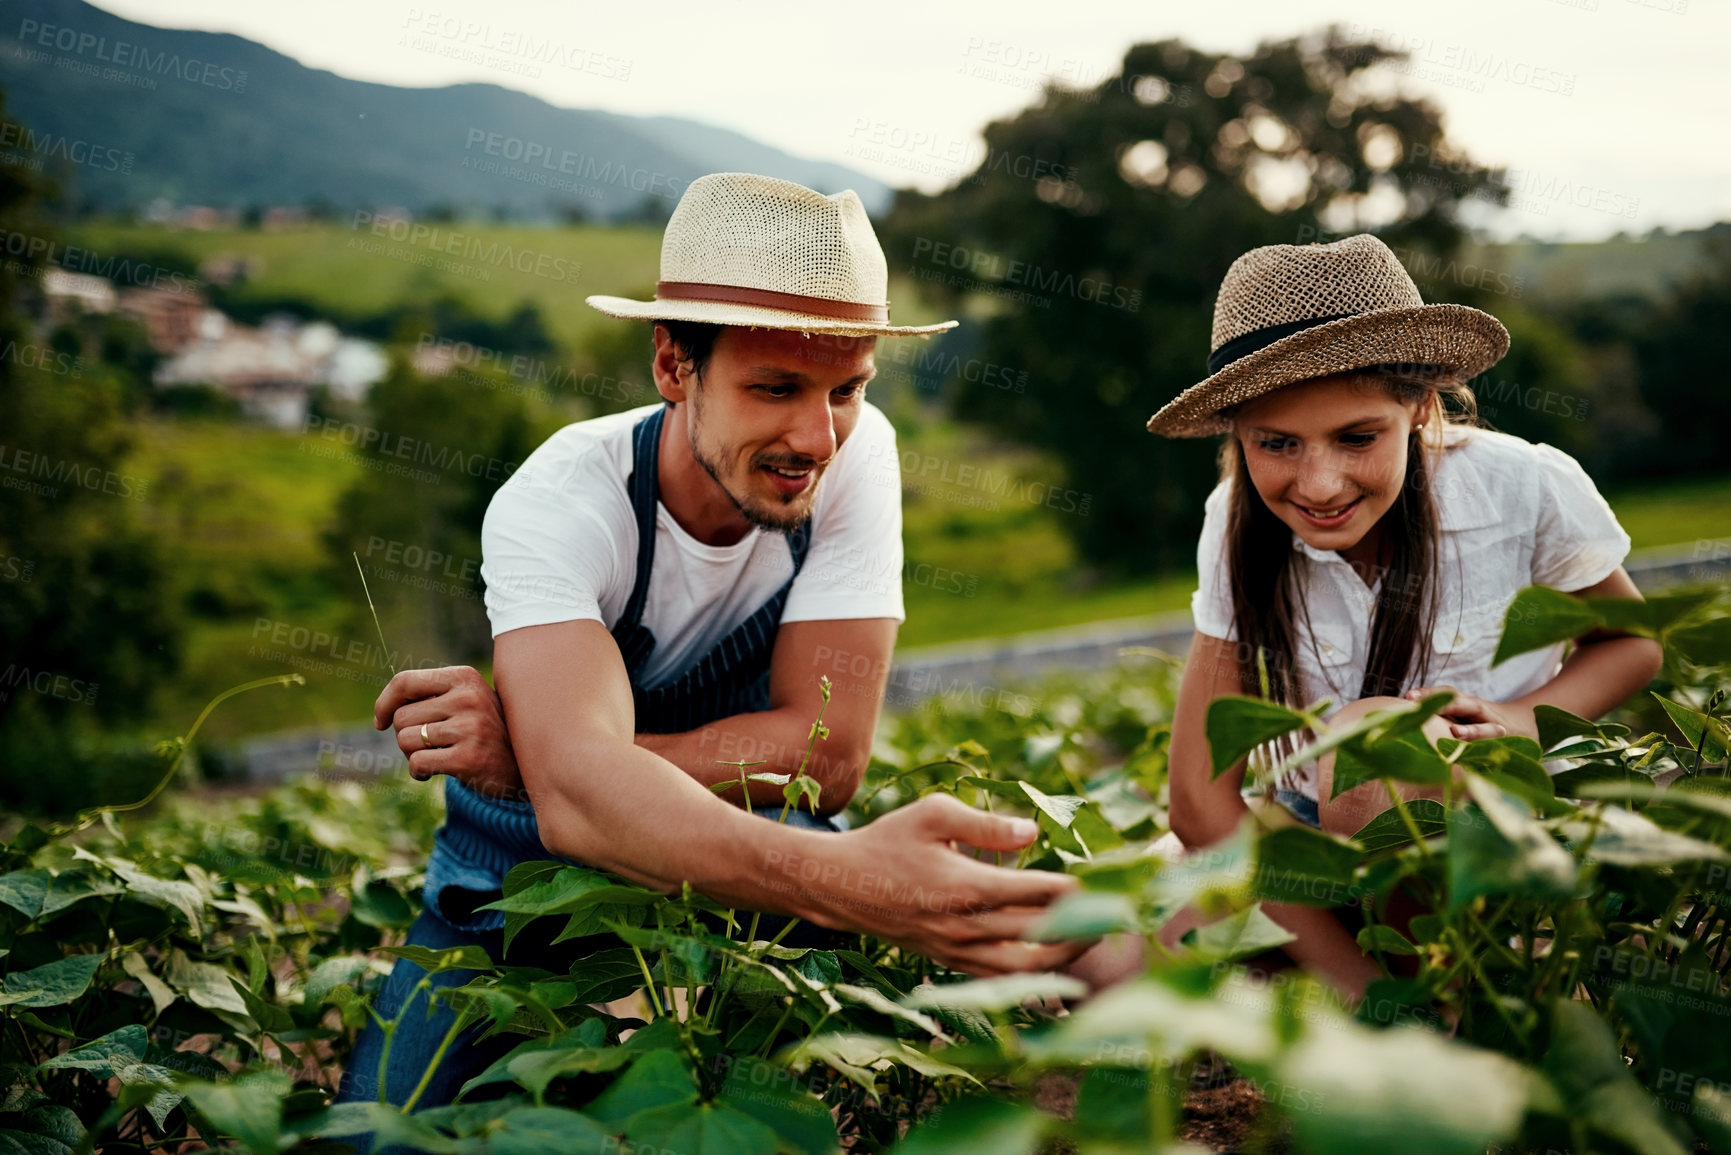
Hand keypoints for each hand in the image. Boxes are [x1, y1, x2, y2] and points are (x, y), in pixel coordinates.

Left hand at [374, 666, 523, 799]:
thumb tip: (385, 708)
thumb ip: (430, 696)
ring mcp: (469, 728)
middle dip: (406, 735)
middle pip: (401, 717)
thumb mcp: (465, 700)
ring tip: (436, 756)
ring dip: (413, 755)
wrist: (524, 764)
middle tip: (428, 744)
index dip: (384, 703)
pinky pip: (417, 763)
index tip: (380, 721)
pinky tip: (434, 772)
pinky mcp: (468, 758)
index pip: (404, 681)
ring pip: (405, 741)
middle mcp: (468, 698)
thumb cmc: (484, 731)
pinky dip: (419, 772)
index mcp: (464, 677)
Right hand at [792, 795, 1091, 976]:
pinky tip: (1052, 959)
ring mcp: (958, 950)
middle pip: (1042, 936)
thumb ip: (987, 825)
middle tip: (1112, 910)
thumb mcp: (933, 814)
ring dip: (1065, 956)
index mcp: (966, 886)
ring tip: (1090, 937)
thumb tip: (1034, 833)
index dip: (1078, 886)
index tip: (1105, 875)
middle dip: (1083, 924)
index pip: (1040, 892)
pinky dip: (1032, 973)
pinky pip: (1000, 978)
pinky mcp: (949, 962)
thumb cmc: (888, 841)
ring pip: (1027, 968)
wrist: (842, 886)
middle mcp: (966, 926)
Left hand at [1404, 686, 1536, 742]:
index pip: (1448, 694)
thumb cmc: (1485, 722)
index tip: (1408, 696)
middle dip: (1442, 703)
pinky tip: (1483, 759)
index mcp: (1467, 705)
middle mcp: (1481, 712)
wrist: (1529, 725)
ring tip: (1455, 731)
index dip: (1429, 693)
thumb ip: (1443, 717)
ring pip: (1485, 726)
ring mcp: (1497, 727)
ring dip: (1471, 729)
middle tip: (1419, 704)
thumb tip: (1407, 720)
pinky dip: (1494, 752)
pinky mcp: (1509, 744)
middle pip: (1462, 704)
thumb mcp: (1466, 715)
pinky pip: (1500, 748)